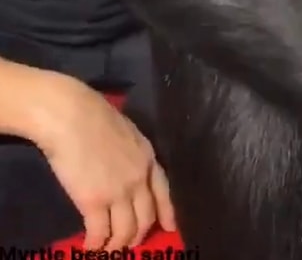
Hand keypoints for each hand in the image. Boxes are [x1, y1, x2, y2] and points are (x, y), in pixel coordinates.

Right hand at [32, 73, 175, 249]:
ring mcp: (118, 192)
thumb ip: (131, 152)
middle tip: (130, 243)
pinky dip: (97, 244)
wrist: (72, 116)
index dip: (166, 212)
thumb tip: (124, 166)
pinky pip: (100, 233)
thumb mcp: (126, 131)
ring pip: (126, 231)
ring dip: (118, 244)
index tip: (168, 227)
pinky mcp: (94, 202)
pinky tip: (91, 246)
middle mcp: (139, 178)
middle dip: (138, 234)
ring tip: (109, 249)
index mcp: (148, 156)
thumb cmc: (94, 116)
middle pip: (146, 216)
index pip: (163, 191)